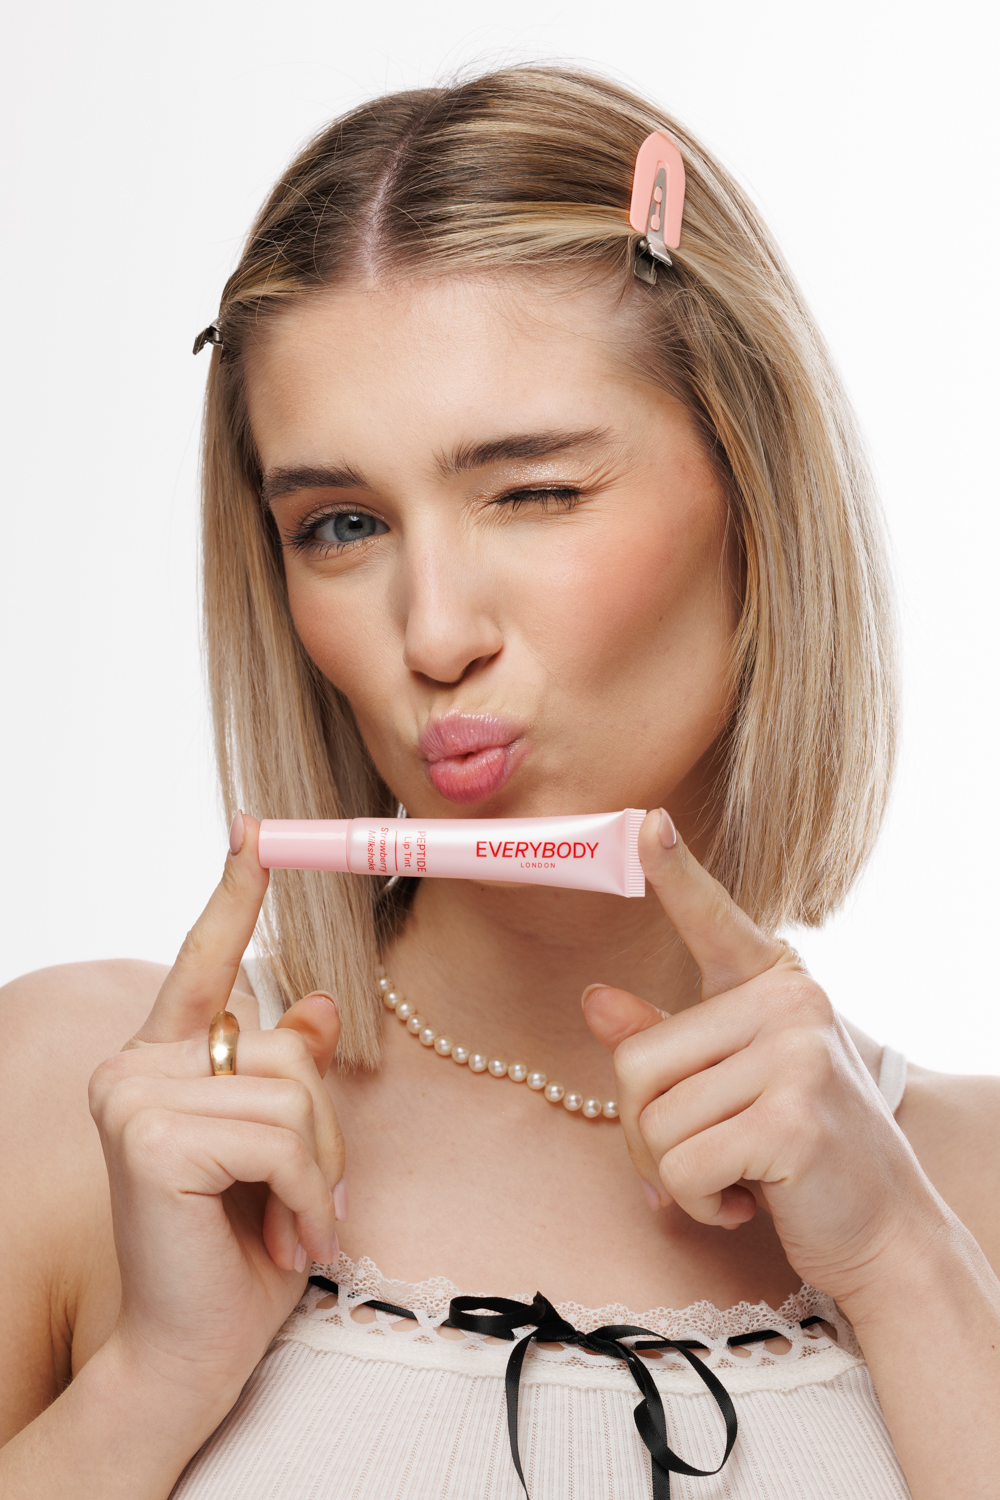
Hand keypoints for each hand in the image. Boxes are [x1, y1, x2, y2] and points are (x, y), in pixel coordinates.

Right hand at [88, 814, 345, 1402]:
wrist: (193, 1350)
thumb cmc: (239, 1248)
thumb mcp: (280, 1148)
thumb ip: (285, 1071)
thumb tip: (312, 1002)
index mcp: (164, 1059)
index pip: (205, 961)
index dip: (235, 893)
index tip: (255, 828)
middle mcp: (134, 1065)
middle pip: (285, 1051)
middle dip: (323, 1133)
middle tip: (304, 1202)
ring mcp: (133, 1095)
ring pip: (291, 1093)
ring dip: (317, 1172)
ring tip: (289, 1227)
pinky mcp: (149, 1136)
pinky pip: (280, 1136)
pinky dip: (306, 1195)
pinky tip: (282, 1241)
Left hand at [582, 809, 942, 1306]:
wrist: (888, 1231)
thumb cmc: (801, 1152)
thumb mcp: (734, 1085)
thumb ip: (666, 1041)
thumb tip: (597, 1000)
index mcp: (774, 985)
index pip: (714, 920)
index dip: (676, 872)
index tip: (647, 821)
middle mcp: (789, 1004)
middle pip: (636, 1062)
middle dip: (646, 1133)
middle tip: (702, 1161)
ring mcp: (796, 1056)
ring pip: (653, 1120)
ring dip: (673, 1175)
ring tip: (733, 1180)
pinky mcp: (793, 1119)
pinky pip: (680, 1165)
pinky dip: (694, 1204)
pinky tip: (742, 1203)